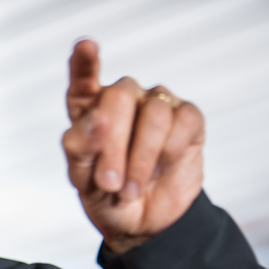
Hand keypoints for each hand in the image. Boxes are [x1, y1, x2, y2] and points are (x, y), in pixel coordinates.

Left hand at [62, 39, 204, 253]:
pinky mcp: (187, 118)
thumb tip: (97, 119)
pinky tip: (162, 169)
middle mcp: (123, 99)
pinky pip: (183, 122)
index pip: (84, 80)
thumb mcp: (82, 180)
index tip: (87, 45)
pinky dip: (169, 153)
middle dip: (113, 145)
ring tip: (131, 189)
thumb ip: (81, 147)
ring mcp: (156, 104)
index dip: (85, 62)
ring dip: (141, 158)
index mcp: (89, 109)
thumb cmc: (106, 196)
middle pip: (119, 97)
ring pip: (153, 113)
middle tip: (108, 182)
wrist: (143, 224)